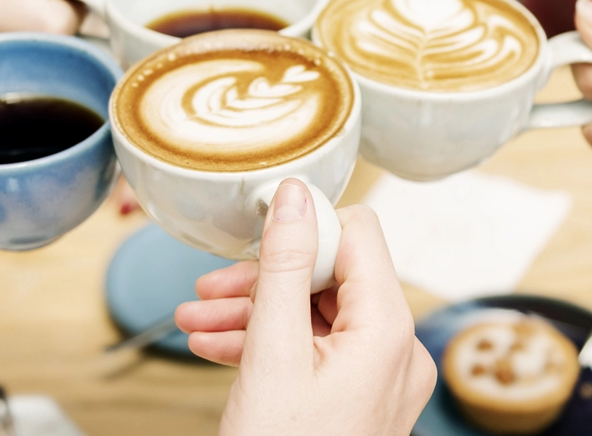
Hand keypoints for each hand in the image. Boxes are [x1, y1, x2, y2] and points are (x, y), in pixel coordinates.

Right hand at [176, 179, 435, 435]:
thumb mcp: (272, 351)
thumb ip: (284, 265)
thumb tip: (294, 196)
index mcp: (387, 329)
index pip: (357, 234)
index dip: (304, 226)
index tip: (254, 229)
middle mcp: (394, 349)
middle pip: (329, 277)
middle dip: (262, 280)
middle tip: (209, 290)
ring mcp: (378, 376)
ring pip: (314, 316)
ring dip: (253, 314)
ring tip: (197, 323)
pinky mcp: (358, 396)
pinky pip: (314, 350)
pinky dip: (269, 344)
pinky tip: (218, 347)